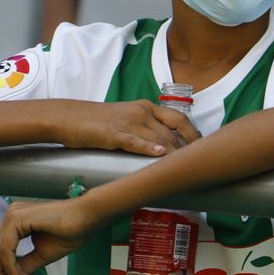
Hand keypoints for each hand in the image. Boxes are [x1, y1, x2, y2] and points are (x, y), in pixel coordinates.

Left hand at [0, 197, 101, 274]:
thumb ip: (25, 265)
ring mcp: (14, 214)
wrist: (86, 219)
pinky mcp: (18, 218)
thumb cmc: (69, 232)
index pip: (0, 248)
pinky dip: (10, 266)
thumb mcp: (42, 255)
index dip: (2, 270)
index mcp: (17, 222)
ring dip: (6, 272)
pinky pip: (6, 247)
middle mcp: (12, 215)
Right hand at [57, 100, 201, 155]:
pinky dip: (149, 147)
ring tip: (187, 167)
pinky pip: (135, 140)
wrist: (69, 117)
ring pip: (158, 137)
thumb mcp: (126, 119)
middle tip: (200, 164)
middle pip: (172, 131)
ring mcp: (127, 121)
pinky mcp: (113, 133)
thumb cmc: (97, 122)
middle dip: (188, 149)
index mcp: (145, 107)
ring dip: (174, 153)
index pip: (178, 119)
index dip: (194, 134)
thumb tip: (164, 147)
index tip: (204, 149)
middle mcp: (140, 111)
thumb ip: (145, 128)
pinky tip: (160, 154)